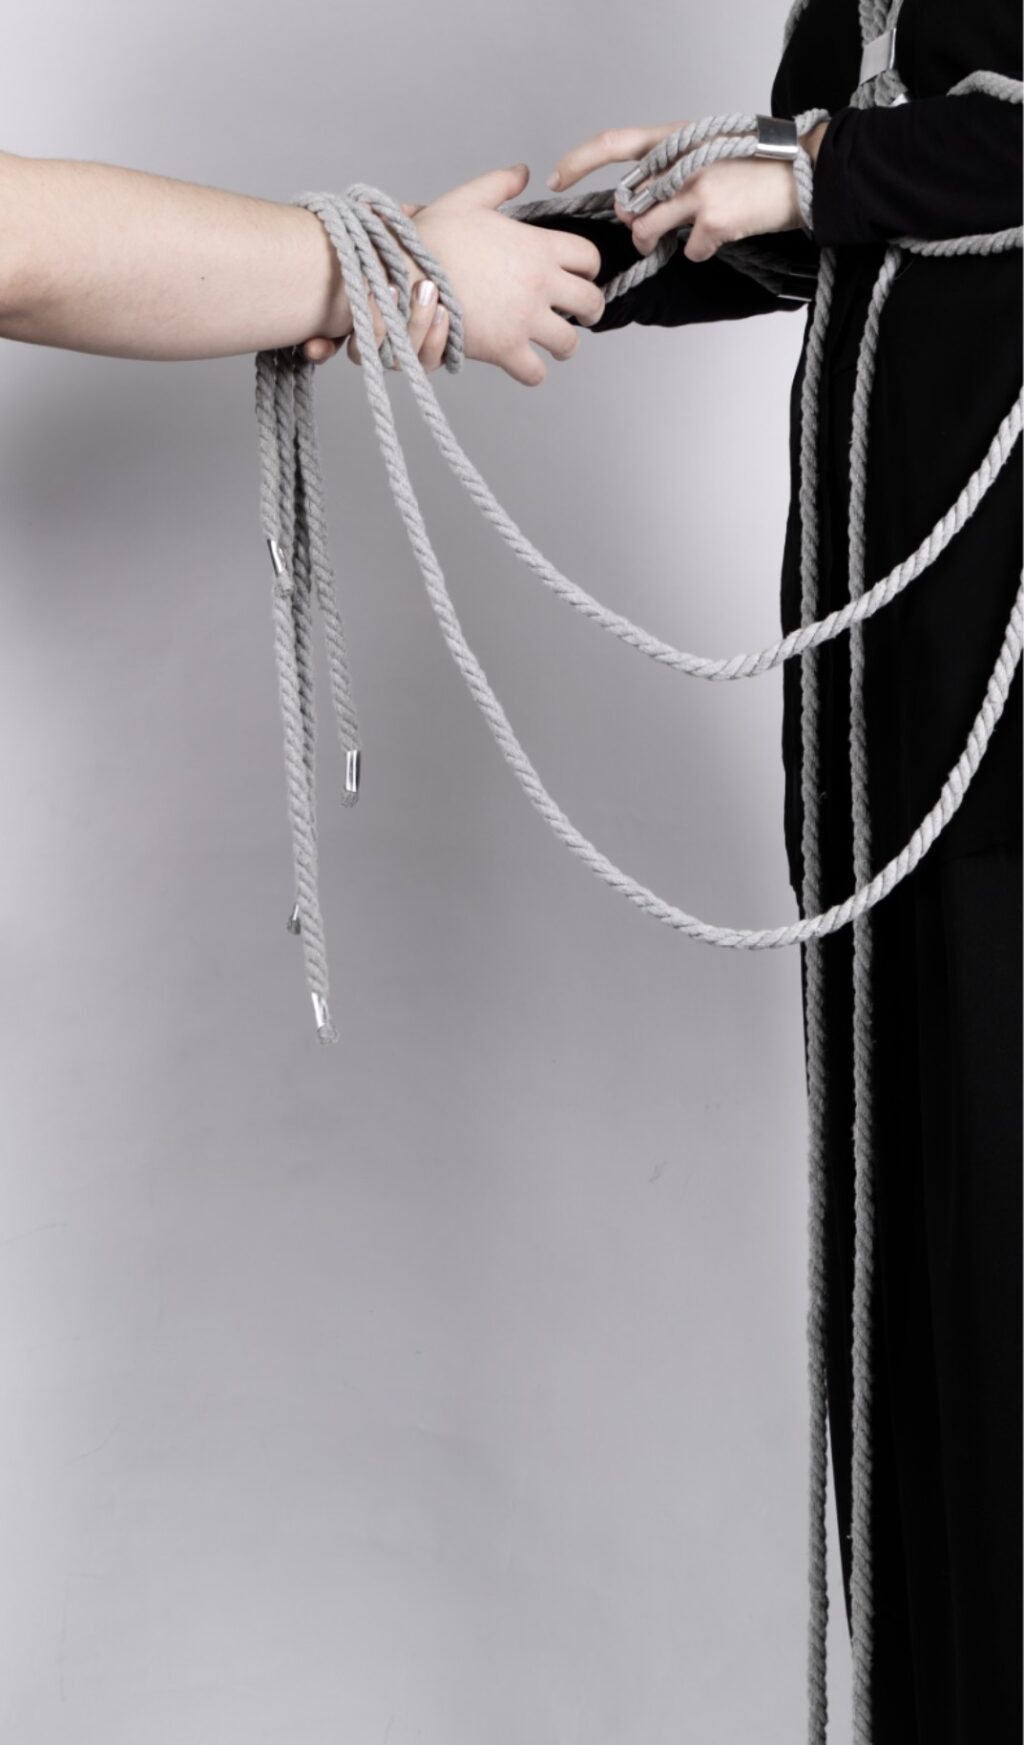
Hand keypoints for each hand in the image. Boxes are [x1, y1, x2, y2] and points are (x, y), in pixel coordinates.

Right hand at [301, 202, 450, 369]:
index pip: (326, 342)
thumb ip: (379, 227)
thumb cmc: (411, 252)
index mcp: (353, 315)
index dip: (319, 348)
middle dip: (377, 323)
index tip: (314, 344)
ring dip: (413, 325)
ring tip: (427, 289)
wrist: (451, 269)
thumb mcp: (394, 235)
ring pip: (397, 358)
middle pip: (363, 352)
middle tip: (392, 287)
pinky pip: (428, 361)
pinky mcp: (427, 357)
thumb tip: (367, 207)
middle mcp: (372, 341)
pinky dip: (436, 339)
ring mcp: (398, 354)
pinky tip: (444, 313)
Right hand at [332, 165, 604, 386]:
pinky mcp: (506, 349)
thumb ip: (500, 185)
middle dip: (588, 311)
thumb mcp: (467, 200)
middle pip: (591, 303)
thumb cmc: (430, 239)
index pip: (589, 258)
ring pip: (569, 343)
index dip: (588, 269)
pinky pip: (535, 372)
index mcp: (538, 246)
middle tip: (580, 315)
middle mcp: (540, 283)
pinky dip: (532, 371)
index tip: (580, 276)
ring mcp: (525, 319)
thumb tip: (523, 171)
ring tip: (555, 345)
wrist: (404, 274)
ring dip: (564, 345)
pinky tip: (524, 364)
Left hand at [547, 120, 827, 262]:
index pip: (614, 143)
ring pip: (646, 230)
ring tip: (675, 238)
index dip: (580, 161)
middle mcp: (682, 158)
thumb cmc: (754, 163)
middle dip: (632, 224)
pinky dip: (699, 250)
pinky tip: (720, 237)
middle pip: (629, 202)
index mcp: (676, 136)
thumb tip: (634, 204)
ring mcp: (696, 188)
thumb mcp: (706, 148)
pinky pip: (688, 250)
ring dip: (653, 243)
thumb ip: (669, 168)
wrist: (805, 171)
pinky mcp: (713, 218)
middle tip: (646, 231)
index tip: (555, 177)